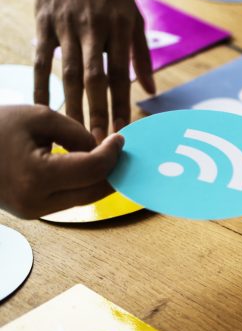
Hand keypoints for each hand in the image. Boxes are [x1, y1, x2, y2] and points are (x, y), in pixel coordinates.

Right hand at [0, 105, 122, 218]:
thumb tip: (103, 151)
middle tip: (122, 152)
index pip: (93, 170)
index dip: (112, 154)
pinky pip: (67, 199)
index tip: (121, 138)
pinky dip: (81, 184)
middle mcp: (36, 203)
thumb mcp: (38, 117)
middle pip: (94, 192)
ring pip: (83, 199)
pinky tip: (88, 167)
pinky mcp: (30, 213)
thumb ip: (77, 134)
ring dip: (99, 180)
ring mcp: (32, 212)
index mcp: (37, 177)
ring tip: (108, 158)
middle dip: (112, 172)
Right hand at [34, 0, 153, 143]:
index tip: (123, 132)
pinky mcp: (44, 24)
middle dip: (97, 113)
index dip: (122, 105)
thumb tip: (152, 91)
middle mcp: (94, 29)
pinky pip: (40, 60)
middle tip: (97, 144)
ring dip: (70, 106)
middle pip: (94, 80)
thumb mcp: (135, 16)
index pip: (121, 75)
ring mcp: (66, 27)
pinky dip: (40, 84)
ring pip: (67, 74)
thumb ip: (142, 55)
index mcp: (120, 29)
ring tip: (72, 135)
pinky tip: (42, 107)